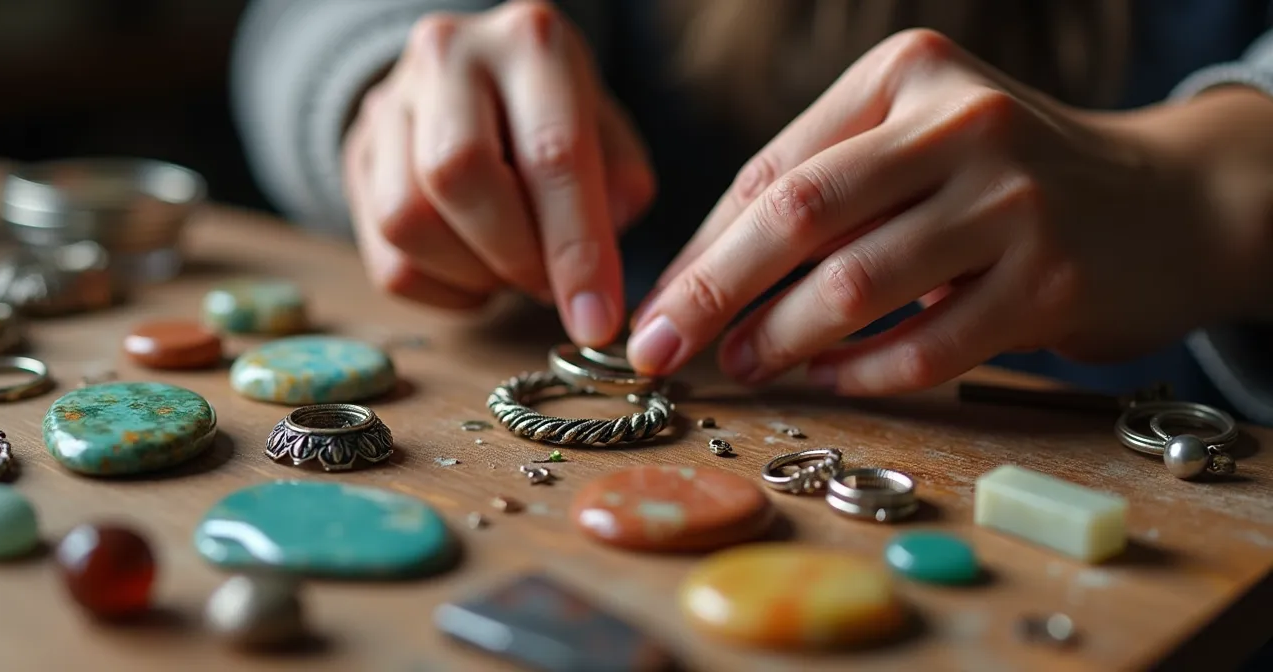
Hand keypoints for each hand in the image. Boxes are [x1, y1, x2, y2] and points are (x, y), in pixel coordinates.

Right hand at [343, 0, 654, 345]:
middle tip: (545, 283)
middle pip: (459, 174)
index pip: (551, 152)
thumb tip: (592, 277)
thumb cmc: (558, 120)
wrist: (480, 84)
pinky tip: (476, 273)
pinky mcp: (356, 156)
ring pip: (406, 219)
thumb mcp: (610, 137)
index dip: (577, 248)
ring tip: (510, 271)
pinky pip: (385, 258)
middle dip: (513, 255)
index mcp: (531, 43)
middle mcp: (449, 56)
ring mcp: (388, 103)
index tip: (595, 320)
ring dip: (472, 275)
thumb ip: (619, 193)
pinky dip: (442, 290)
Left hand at [627, 29, 1243, 394]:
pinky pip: (926, 345)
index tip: (656, 309)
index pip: (774, 171)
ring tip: (742, 367)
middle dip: (712, 293)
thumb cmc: (1008, 183)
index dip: (702, 250)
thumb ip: (822, 192)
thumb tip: (699, 278)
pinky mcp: (1051, 279)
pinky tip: (828, 382)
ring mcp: (1012, 199)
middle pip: (798, 216)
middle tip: (659, 351)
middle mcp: (960, 121)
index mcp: (907, 75)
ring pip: (856, 283)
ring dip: (780, 338)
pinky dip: (863, 373)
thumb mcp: (918, 147)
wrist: (1168, 202)